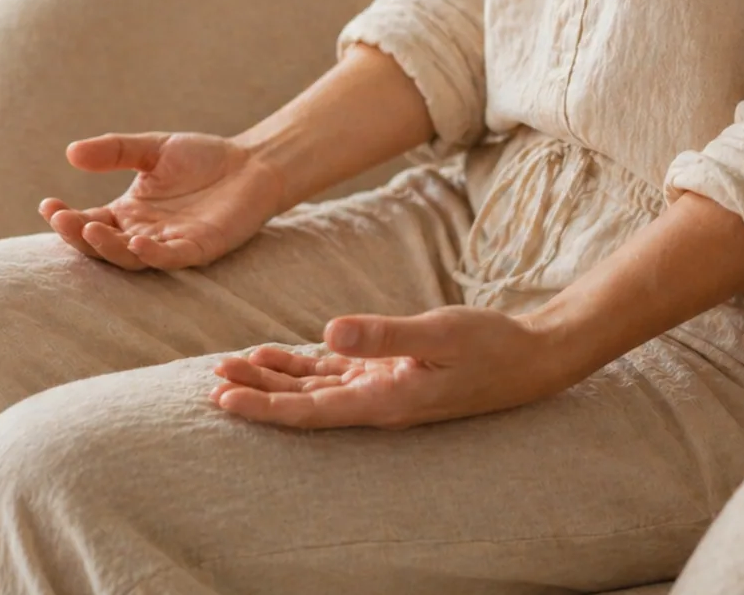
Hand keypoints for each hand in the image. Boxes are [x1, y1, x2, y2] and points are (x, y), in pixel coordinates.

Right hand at [38, 130, 281, 271]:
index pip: (88, 222)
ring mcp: (169, 244)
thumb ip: (116, 150)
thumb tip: (71, 151)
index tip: (47, 205)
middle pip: (102, 245)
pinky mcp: (198, 249)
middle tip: (60, 219)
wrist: (253, 164)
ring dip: (109, 247)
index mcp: (128, 213)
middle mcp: (143, 233)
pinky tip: (138, 241)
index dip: (66, 218)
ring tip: (90, 230)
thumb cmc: (203, 158)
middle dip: (78, 236)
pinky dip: (153, 254)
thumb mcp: (153, 148)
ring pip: (130, 257)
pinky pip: (170, 257)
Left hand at [208, 305, 568, 428]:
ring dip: (275, 379)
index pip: (310, 411)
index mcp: (385, 401)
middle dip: (257, 393)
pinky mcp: (394, 374)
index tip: (222, 398)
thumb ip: (383, 334)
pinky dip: (307, 365)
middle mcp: (378, 402)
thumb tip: (327, 333)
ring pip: (317, 388)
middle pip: (304, 403)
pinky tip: (280, 355)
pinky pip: (340, 374)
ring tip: (232, 367)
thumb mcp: (438, 332)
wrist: (532, 358)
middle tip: (211, 379)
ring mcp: (385, 389)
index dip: (263, 407)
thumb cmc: (490, 344)